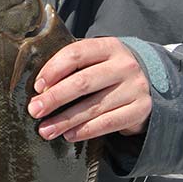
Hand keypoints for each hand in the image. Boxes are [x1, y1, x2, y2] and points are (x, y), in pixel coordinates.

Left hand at [27, 37, 151, 142]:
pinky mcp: (140, 109)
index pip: (76, 54)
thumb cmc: (109, 72)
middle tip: (34, 110)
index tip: (37, 87)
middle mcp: (124, 65)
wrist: (147, 84)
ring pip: (94, 106)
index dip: (53, 70)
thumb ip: (73, 66)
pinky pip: (109, 123)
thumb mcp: (97, 60)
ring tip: (45, 130)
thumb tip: (39, 87)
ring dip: (65, 120)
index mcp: (109, 47)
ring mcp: (135, 87)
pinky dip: (86, 130)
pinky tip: (69, 135)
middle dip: (54, 98)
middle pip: (83, 82)